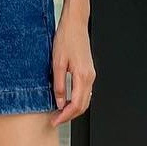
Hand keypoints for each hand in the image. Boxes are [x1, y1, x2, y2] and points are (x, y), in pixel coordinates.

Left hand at [49, 8, 95, 123]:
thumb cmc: (66, 39)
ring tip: (59, 112)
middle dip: (70, 116)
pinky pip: (85, 92)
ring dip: (73, 109)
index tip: (55, 120)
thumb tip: (59, 102)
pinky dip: (77, 100)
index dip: (65, 116)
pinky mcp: (89, 71)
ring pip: (85, 100)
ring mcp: (91, 74)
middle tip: (55, 119)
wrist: (75, 24)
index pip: (76, 105)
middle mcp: (90, 77)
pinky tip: (66, 100)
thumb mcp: (57, 63)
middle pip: (83, 105)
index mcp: (82, 76)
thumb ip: (59, 85)